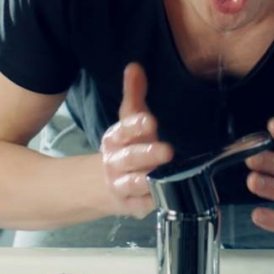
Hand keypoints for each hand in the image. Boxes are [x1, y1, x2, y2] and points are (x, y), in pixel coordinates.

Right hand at [100, 63, 172, 217]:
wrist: (106, 184)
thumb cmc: (127, 146)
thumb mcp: (129, 120)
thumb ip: (133, 95)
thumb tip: (134, 67)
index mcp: (115, 139)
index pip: (123, 130)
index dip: (135, 126)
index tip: (150, 120)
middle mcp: (116, 162)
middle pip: (130, 158)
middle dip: (147, 154)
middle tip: (167, 150)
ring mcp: (122, 185)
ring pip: (133, 184)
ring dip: (146, 181)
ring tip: (159, 176)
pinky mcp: (132, 206)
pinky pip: (142, 205)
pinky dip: (150, 202)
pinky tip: (163, 196)